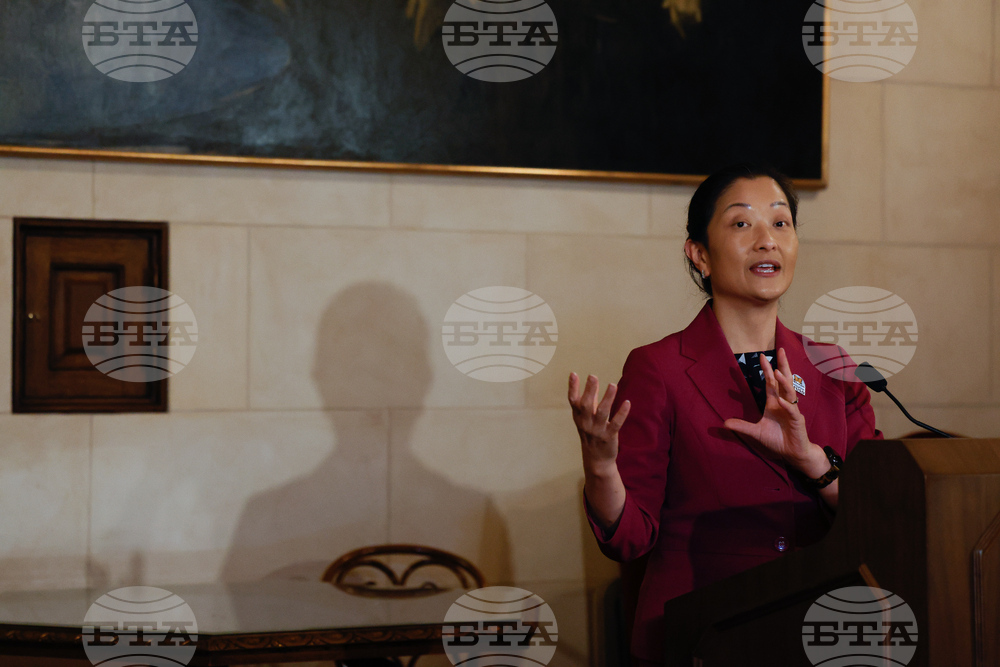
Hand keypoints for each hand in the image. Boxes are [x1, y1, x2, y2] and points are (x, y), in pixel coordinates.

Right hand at [568, 373, 630, 475]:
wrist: (597, 460)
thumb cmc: (591, 434)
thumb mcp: (587, 418)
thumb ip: (590, 400)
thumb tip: (592, 382)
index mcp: (578, 417)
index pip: (573, 401)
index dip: (572, 388)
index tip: (574, 374)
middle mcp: (585, 424)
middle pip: (586, 405)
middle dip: (589, 390)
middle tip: (593, 376)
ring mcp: (597, 431)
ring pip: (602, 413)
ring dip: (607, 398)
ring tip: (612, 385)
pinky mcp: (609, 437)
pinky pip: (616, 424)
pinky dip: (621, 413)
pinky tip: (627, 403)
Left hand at [723, 348, 817, 470]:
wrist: (793, 452)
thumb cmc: (777, 439)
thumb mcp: (756, 432)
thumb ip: (742, 426)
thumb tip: (724, 422)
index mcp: (775, 402)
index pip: (771, 382)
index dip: (767, 369)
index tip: (762, 356)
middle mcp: (784, 403)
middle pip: (783, 380)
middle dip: (782, 365)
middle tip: (780, 350)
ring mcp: (792, 410)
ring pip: (789, 392)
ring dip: (783, 382)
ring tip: (777, 371)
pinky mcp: (797, 421)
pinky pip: (792, 411)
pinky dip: (787, 406)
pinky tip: (782, 401)